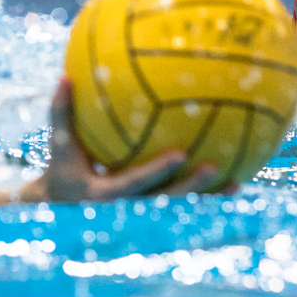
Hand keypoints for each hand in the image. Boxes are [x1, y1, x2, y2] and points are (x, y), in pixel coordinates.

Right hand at [23, 78, 227, 202]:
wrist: (64, 212)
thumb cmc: (63, 170)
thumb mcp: (59, 145)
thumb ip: (62, 113)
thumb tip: (65, 76)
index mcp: (104, 195)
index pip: (135, 183)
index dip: (157, 171)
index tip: (180, 154)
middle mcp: (126, 210)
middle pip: (164, 202)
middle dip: (191, 187)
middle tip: (214, 167)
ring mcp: (141, 218)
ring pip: (180, 211)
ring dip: (208, 199)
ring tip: (236, 182)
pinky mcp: (152, 220)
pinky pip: (183, 210)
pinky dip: (206, 200)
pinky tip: (232, 182)